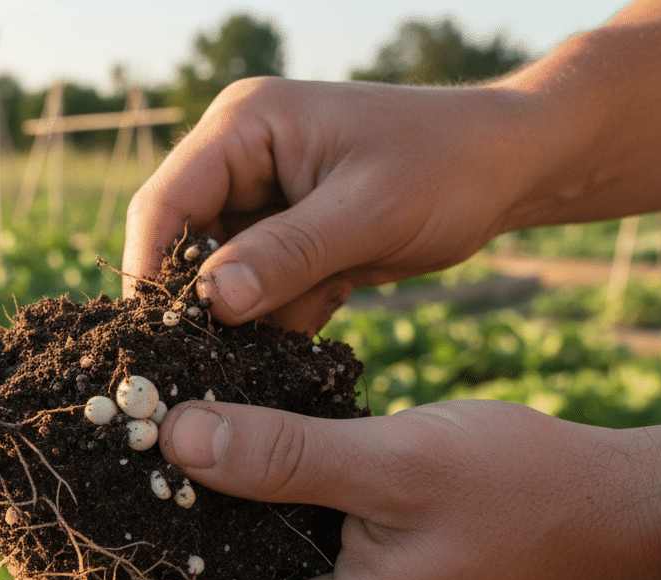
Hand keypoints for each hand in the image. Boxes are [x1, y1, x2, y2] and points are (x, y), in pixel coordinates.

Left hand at [34, 399, 660, 579]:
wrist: (615, 515)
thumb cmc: (524, 491)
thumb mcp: (397, 463)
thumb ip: (285, 455)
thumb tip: (176, 438)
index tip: (40, 575)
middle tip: (52, 534)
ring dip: (163, 561)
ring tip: (97, 507)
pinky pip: (268, 569)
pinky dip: (218, 535)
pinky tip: (187, 482)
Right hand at [122, 78, 550, 334]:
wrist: (512, 166)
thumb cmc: (448, 165)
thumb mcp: (368, 211)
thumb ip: (287, 255)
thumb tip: (209, 303)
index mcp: (245, 127)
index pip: (165, 202)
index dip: (149, 269)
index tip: (148, 338)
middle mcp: (240, 161)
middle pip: (183, 245)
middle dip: (195, 305)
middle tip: (196, 370)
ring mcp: (262, 203)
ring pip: (219, 278)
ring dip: (239, 323)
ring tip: (253, 366)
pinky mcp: (286, 241)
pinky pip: (258, 293)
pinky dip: (275, 326)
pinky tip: (294, 351)